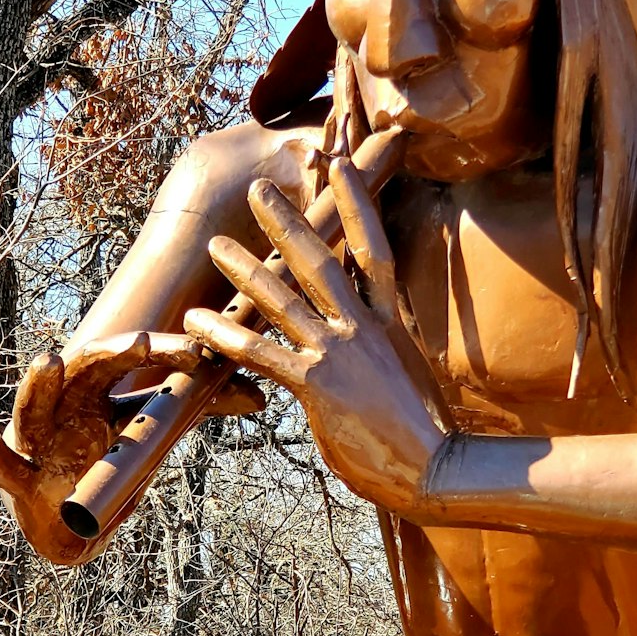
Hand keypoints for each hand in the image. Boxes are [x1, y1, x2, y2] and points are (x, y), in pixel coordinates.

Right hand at [0, 332, 260, 564]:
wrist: (69, 518)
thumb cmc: (106, 459)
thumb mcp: (152, 431)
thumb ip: (197, 408)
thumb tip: (259, 395)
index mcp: (101, 388)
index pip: (137, 358)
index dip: (167, 353)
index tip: (201, 353)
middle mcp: (67, 402)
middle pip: (90, 369)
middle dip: (114, 357)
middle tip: (143, 345)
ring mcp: (39, 436)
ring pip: (38, 403)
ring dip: (41, 385)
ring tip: (47, 362)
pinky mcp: (18, 474)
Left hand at [185, 157, 452, 516]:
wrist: (439, 467)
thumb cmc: (426, 436)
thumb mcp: (407, 379)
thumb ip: (380, 356)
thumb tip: (367, 354)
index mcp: (390, 324)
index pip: (374, 251)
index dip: (358, 206)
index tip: (341, 168)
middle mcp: (364, 328)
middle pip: (321, 260)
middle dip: (288, 222)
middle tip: (259, 188)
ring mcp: (341, 352)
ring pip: (284, 299)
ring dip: (246, 270)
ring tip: (215, 245)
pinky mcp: (319, 384)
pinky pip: (263, 353)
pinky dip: (227, 336)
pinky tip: (197, 324)